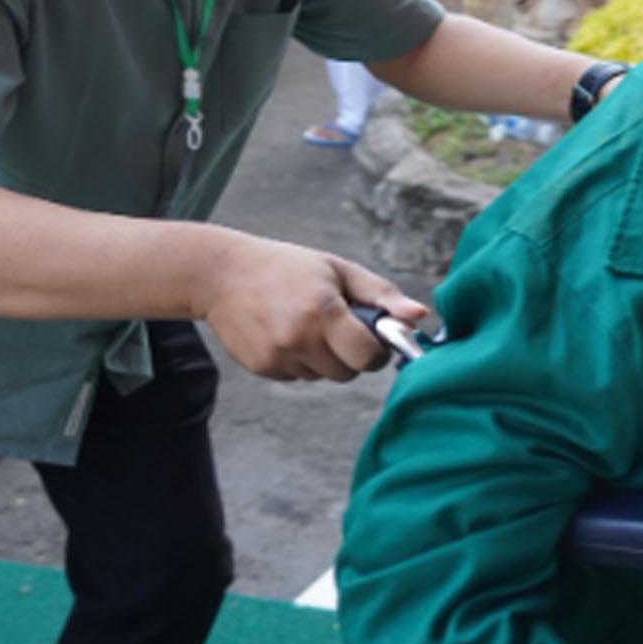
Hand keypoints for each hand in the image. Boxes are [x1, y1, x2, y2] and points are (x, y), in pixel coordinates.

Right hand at [193, 236, 431, 381]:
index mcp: (324, 310)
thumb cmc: (288, 267)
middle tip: (335, 325)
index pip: (368, 357)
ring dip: (323, 358)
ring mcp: (278, 356)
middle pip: (348, 372)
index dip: (376, 350)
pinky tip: (283, 332)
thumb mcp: (337, 269)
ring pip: (323, 376)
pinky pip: (298, 376)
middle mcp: (300, 337)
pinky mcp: (262, 368)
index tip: (371, 337)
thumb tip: (419, 317)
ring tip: (304, 323)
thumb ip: (381, 295)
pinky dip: (299, 361)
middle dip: (350, 354)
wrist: (222, 274)